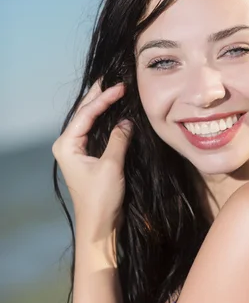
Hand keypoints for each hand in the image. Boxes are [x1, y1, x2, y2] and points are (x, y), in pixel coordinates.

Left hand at [52, 79, 132, 238]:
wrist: (99, 225)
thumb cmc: (101, 199)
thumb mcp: (111, 166)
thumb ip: (119, 139)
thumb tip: (127, 120)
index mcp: (67, 144)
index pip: (86, 113)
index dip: (104, 98)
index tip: (121, 87)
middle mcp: (68, 144)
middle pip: (83, 113)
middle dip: (99, 95)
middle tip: (114, 77)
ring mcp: (77, 150)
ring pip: (89, 120)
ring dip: (102, 105)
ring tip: (114, 87)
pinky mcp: (88, 156)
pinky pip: (96, 131)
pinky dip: (106, 119)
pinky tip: (116, 110)